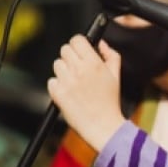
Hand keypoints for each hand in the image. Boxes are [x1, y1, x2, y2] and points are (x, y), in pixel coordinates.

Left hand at [48, 35, 126, 152]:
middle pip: (64, 50)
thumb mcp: (116, 75)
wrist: (102, 126)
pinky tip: (69, 93)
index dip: (78, 44)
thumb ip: (111, 55)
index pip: (77, 40)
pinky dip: (58, 86)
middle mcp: (79, 70)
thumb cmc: (110, 102)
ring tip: (74, 83)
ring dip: (63, 71)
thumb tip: (101, 43)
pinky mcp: (57, 93)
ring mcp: (67, 81)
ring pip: (57, 64)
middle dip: (70, 57)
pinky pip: (51, 81)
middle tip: (77, 68)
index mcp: (94, 63)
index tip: (80, 50)